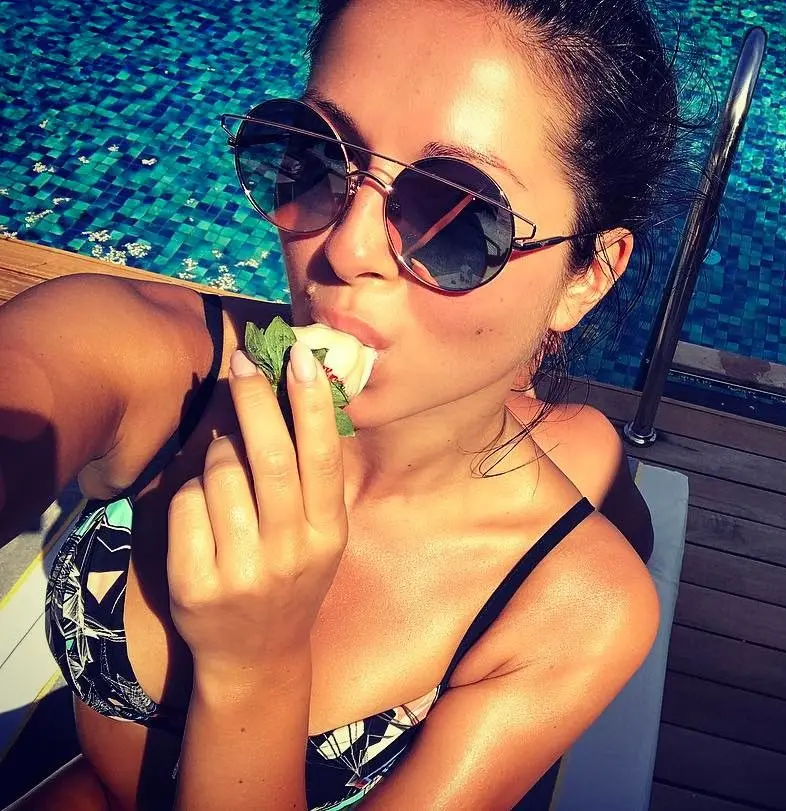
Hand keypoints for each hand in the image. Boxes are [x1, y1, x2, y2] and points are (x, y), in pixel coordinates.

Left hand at [167, 342, 348, 678]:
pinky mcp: (197, 585)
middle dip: (254, 400)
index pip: (323, 457)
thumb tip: (292, 401)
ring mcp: (243, 571)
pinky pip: (185, 506)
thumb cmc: (292, 580)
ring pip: (220, 475)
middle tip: (243, 362)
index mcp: (329, 534)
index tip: (301, 356)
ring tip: (225, 464)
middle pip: (269, 457)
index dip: (311, 403)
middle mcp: (291, 551)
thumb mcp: (321, 539)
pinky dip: (189, 492)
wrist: (257, 658)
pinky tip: (202, 506)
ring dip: (218, 453)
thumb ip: (312, 482)